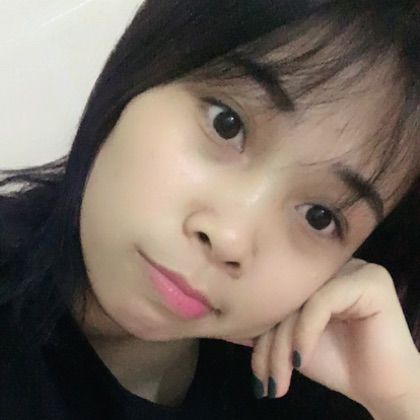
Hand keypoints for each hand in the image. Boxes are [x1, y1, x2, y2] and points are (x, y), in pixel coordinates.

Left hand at [230, 259, 419, 416]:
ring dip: (284, 345)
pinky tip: (301, 361)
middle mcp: (331, 267)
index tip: (256, 373)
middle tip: (266, 382)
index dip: (259, 333)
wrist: (381, 388)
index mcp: (312, 276)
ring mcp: (353, 269)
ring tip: (279, 380)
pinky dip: (306, 333)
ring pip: (299, 302)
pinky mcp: (369, 281)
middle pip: (285, 299)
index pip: (275, 296)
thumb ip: (261, 328)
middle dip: (270, 345)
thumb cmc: (335, 362)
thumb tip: (218, 321)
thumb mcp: (288, 343)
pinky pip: (321, 303)